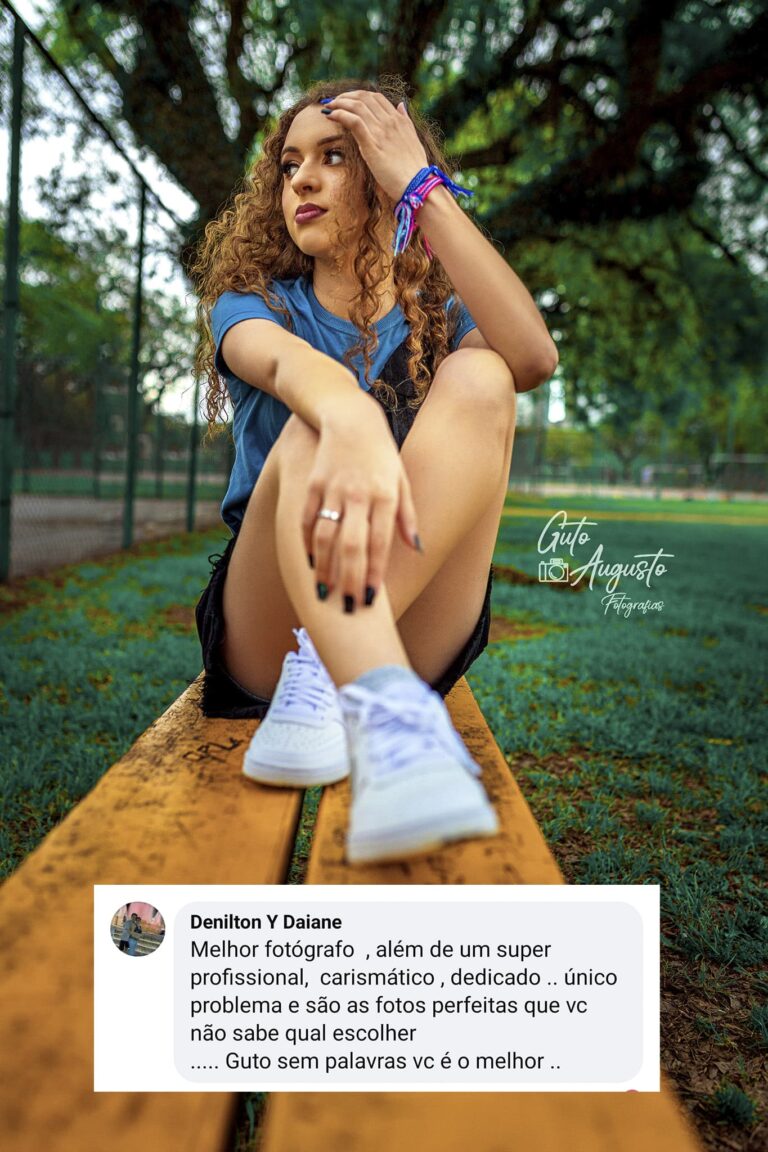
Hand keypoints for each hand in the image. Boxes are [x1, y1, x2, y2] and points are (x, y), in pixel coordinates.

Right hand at [301, 400, 420, 610]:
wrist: (350, 417)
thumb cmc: (381, 454)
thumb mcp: (402, 481)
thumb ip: (407, 516)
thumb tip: (416, 549)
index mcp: (385, 496)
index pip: (379, 544)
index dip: (373, 574)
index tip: (370, 600)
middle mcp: (359, 495)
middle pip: (351, 546)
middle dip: (349, 580)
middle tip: (347, 608)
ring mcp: (333, 489)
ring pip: (325, 537)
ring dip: (324, 569)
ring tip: (324, 595)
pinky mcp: (312, 484)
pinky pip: (306, 520)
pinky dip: (306, 545)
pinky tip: (310, 565)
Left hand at [320, 91, 427, 202]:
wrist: (416, 184)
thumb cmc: (414, 167)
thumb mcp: (413, 138)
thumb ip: (406, 120)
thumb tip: (401, 105)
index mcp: (398, 120)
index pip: (376, 97)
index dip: (358, 95)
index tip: (347, 100)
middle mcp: (389, 121)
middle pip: (364, 97)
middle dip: (345, 96)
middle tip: (333, 102)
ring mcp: (380, 132)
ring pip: (356, 106)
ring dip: (339, 103)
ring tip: (328, 107)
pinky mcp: (372, 144)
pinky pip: (353, 121)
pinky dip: (339, 114)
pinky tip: (330, 115)